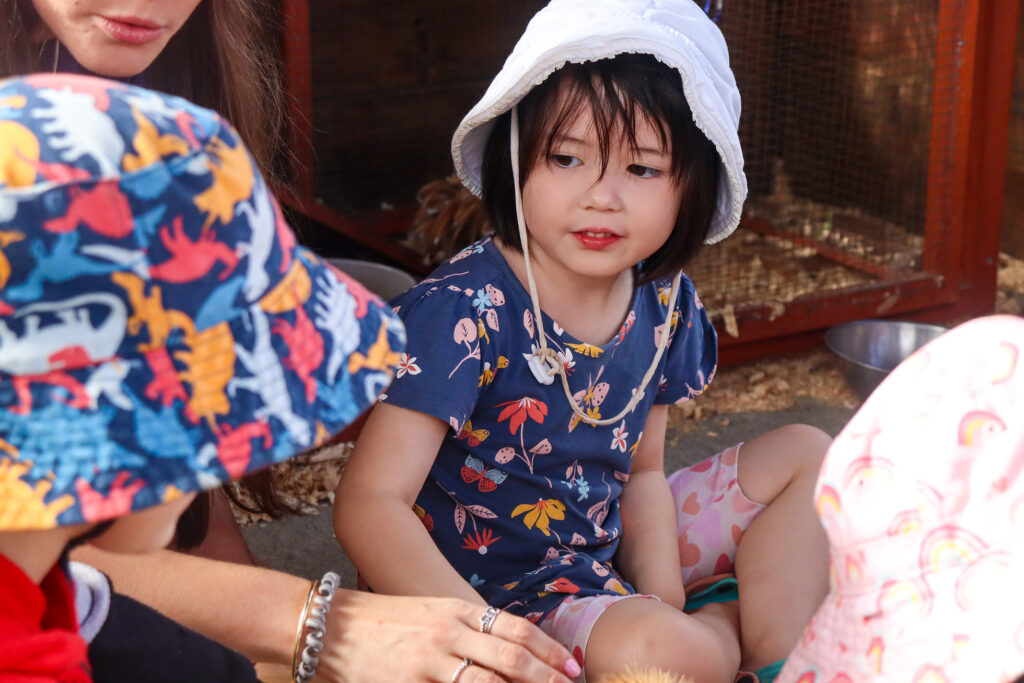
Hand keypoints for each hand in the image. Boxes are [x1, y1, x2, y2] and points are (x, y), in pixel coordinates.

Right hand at [317, 590, 579, 682]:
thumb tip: (509, 648)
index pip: (516, 630)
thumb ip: (469, 628)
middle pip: (511, 660)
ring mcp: (430, 662)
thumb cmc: (385, 620)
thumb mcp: (433, 612)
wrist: (332, 625)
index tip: (571, 667)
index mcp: (458, 610)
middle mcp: (449, 632)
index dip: (549, 651)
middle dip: (546, 678)